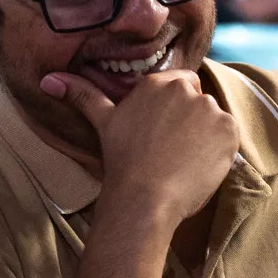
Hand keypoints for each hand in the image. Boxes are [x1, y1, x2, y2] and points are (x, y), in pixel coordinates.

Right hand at [40, 69, 237, 227]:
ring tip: (183, 161)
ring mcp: (210, 109)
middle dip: (190, 122)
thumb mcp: (103, 123)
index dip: (174, 110)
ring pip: (214, 119)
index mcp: (159, 83)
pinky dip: (220, 151)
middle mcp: (186, 90)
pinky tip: (199, 166)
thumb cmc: (122, 161)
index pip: (181, 84)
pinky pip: (229, 137)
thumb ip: (82, 95)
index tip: (164, 132)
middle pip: (198, 101)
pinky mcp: (228, 131)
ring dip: (206, 136)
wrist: (144, 197)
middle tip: (171, 151)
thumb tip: (47, 80)